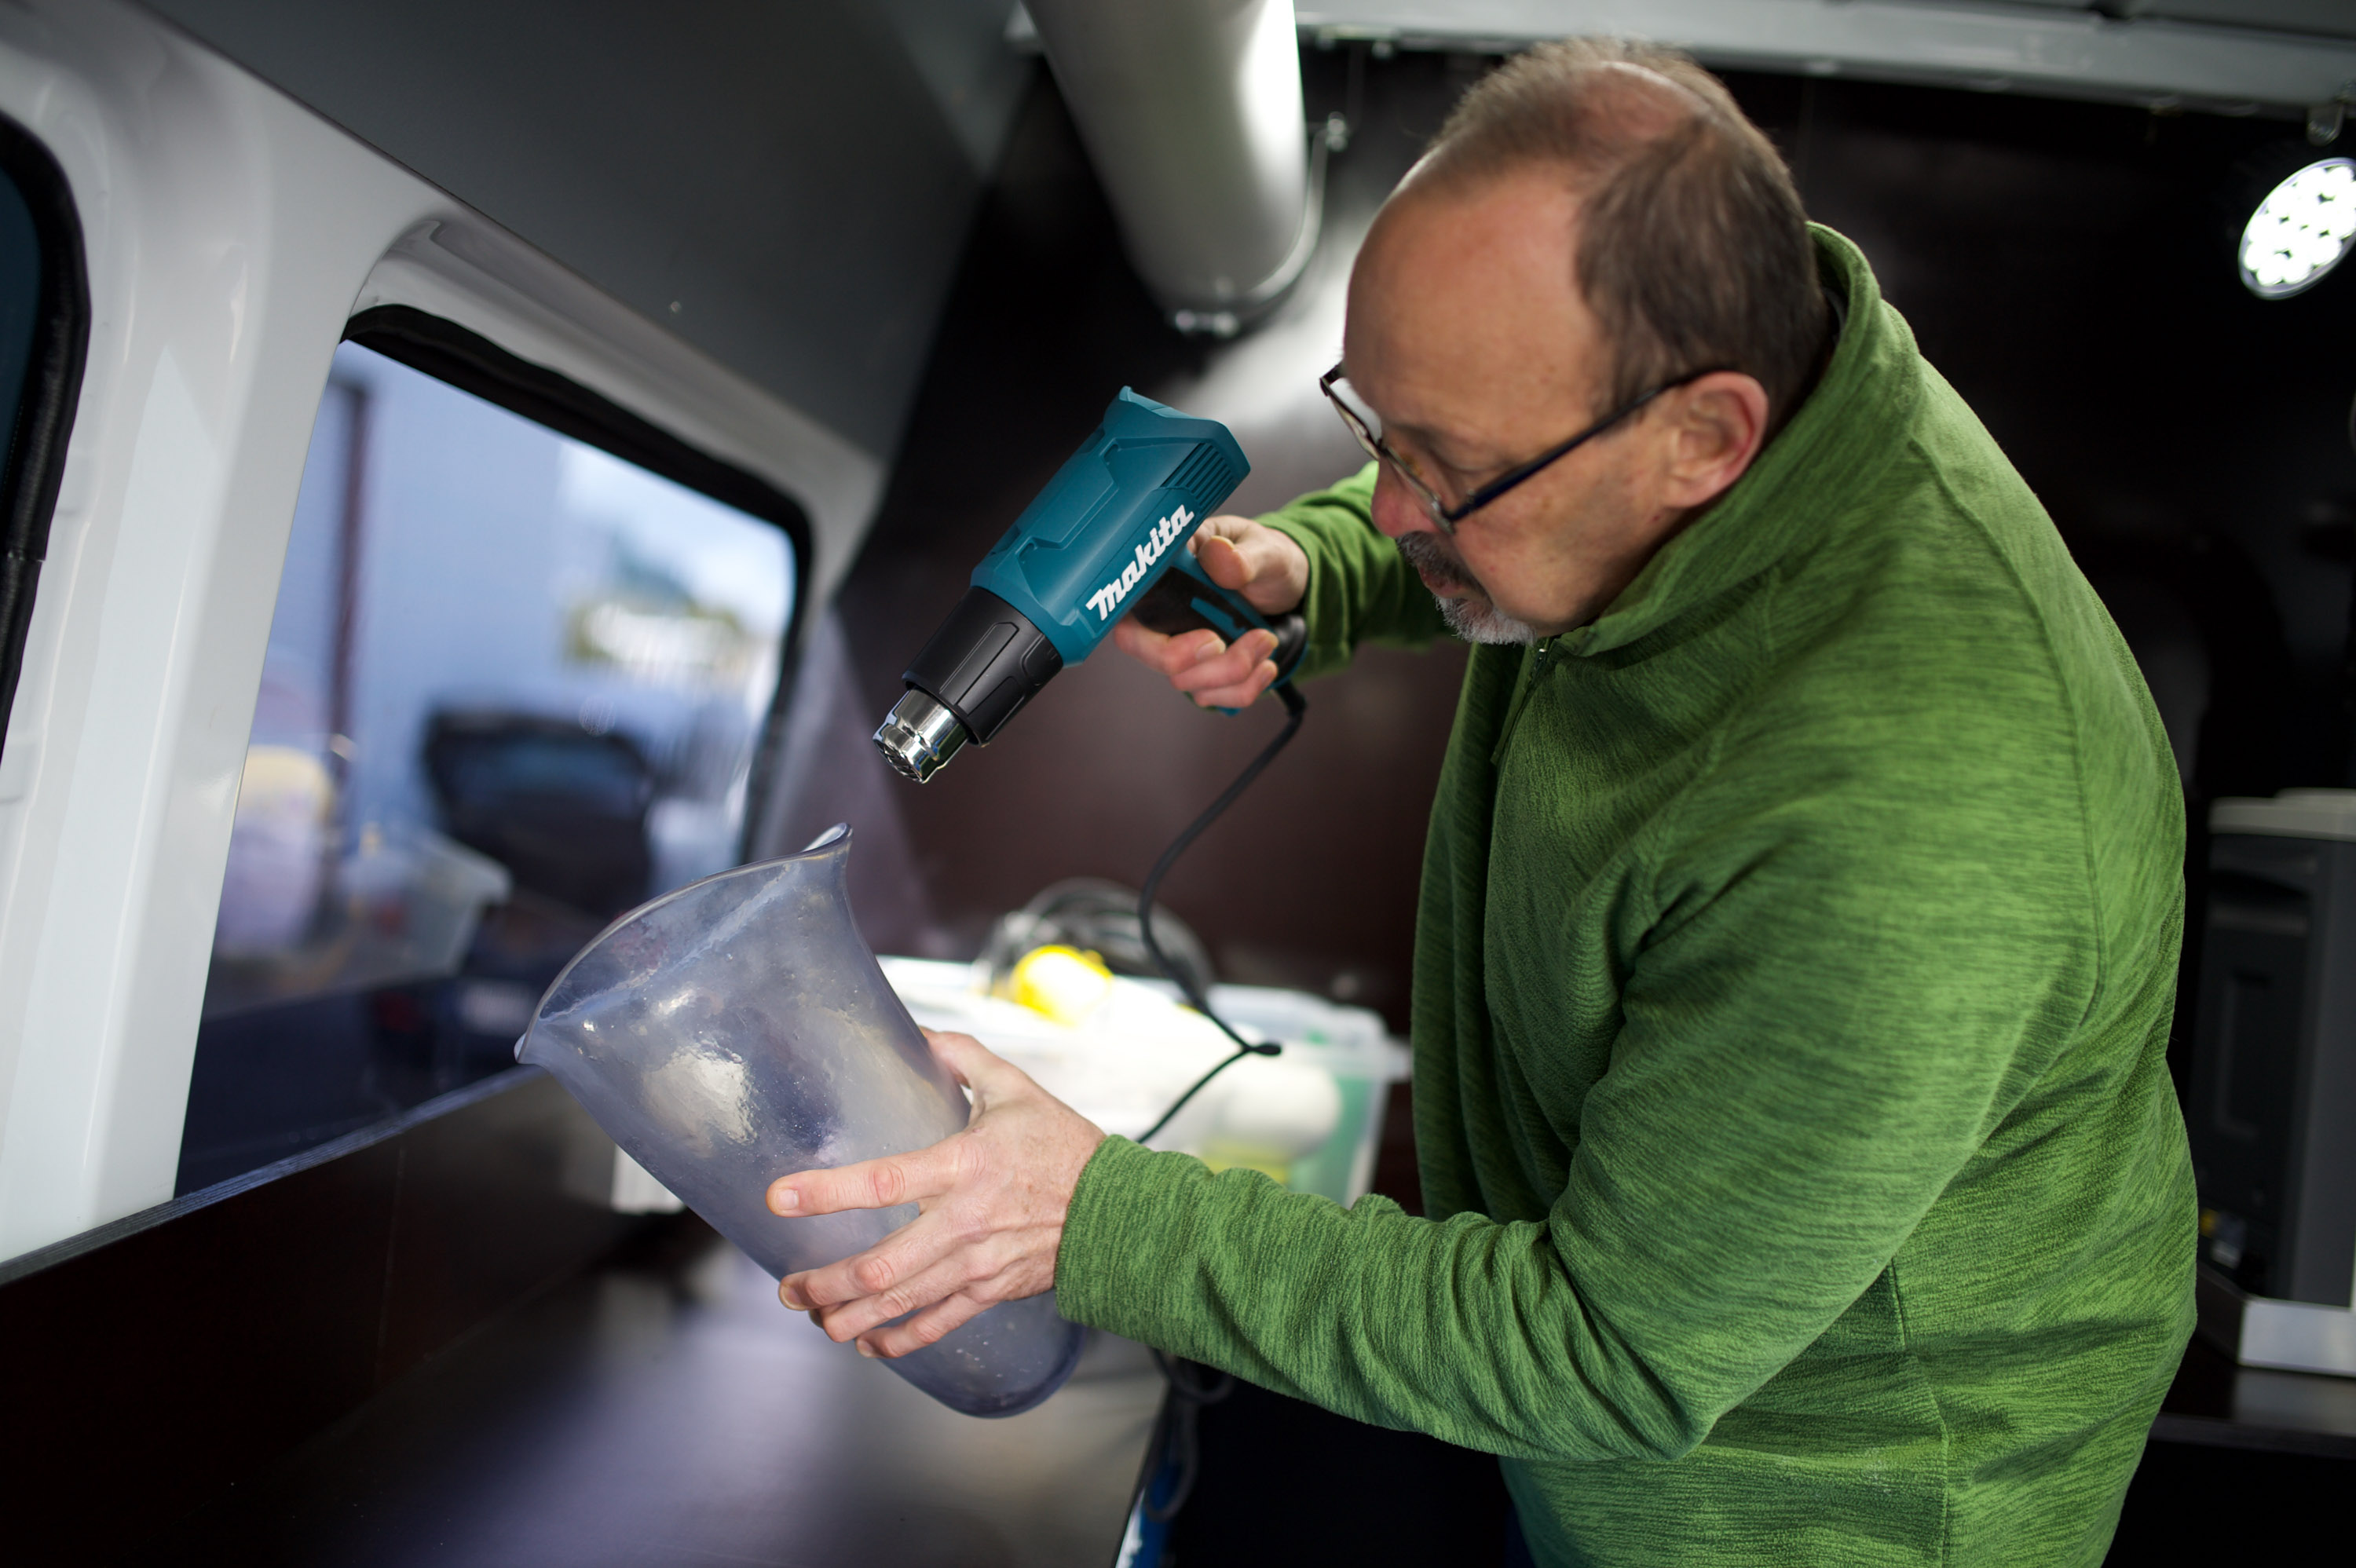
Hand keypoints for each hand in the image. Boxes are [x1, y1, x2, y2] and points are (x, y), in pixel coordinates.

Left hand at [767, 1029, 1105, 1358]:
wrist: (1116, 1208)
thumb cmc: (1063, 1145)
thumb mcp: (1016, 1089)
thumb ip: (964, 1058)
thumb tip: (920, 1032)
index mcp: (963, 1166)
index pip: (883, 1181)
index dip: (826, 1191)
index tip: (780, 1196)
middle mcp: (963, 1222)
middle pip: (880, 1265)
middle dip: (824, 1281)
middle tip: (788, 1285)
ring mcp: (976, 1264)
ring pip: (900, 1301)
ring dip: (849, 1316)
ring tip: (815, 1317)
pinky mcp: (991, 1290)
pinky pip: (937, 1324)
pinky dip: (900, 1339)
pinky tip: (870, 1344)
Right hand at [1110, 513, 1307, 709]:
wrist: (1285, 588)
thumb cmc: (1266, 559)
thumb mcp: (1265, 550)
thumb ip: (1243, 556)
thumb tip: (1218, 552)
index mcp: (1164, 571)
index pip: (1130, 610)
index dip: (1158, 639)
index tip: (1212, 640)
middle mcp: (1160, 611)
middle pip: (1151, 655)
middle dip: (1206, 664)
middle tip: (1254, 641)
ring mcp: (1176, 644)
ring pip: (1183, 681)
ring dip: (1234, 672)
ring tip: (1267, 641)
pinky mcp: (1196, 670)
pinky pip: (1208, 697)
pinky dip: (1243, 689)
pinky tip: (1265, 665)